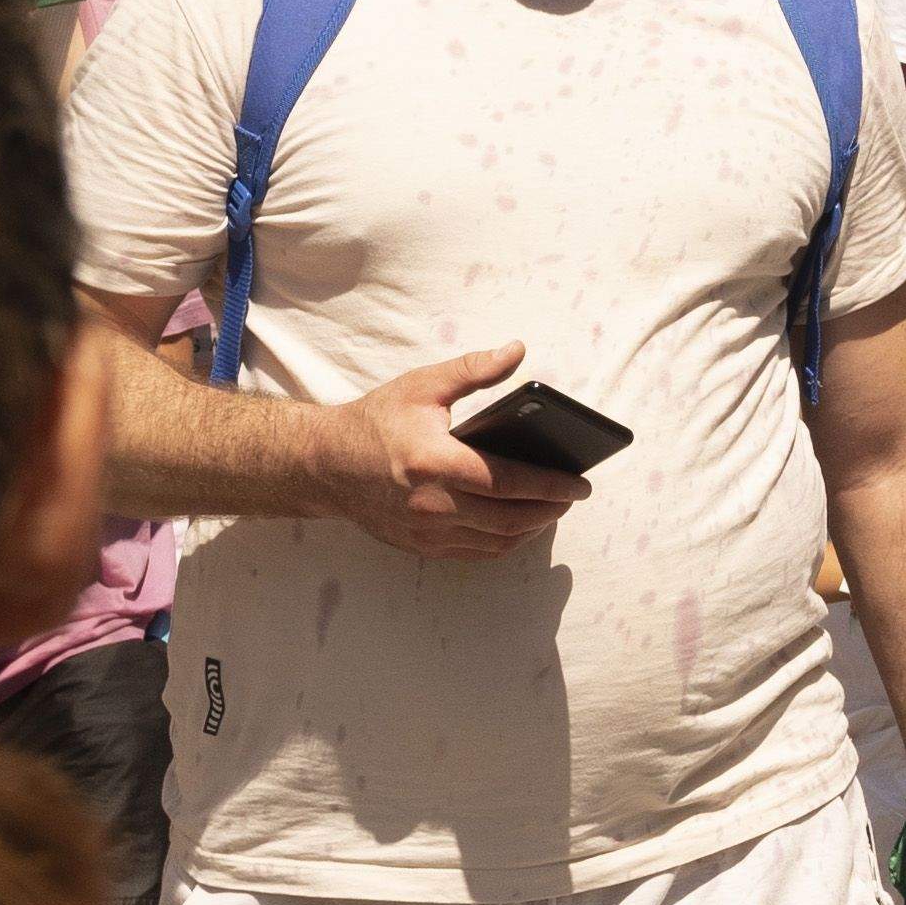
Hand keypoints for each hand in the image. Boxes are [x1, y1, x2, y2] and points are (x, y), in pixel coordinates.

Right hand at [333, 343, 590, 558]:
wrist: (324, 464)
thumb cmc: (375, 421)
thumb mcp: (422, 386)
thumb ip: (473, 370)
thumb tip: (517, 350)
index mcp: (434, 462)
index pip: (508, 482)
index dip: (551, 485)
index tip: (581, 483)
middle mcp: (430, 504)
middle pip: (509, 519)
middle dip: (551, 509)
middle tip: (574, 495)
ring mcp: (423, 531)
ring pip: (495, 542)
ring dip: (532, 529)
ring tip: (553, 508)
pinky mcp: (418, 545)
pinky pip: (474, 553)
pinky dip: (504, 544)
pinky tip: (520, 527)